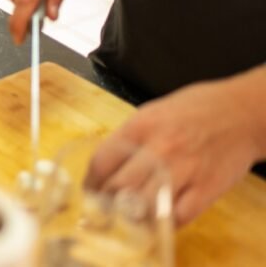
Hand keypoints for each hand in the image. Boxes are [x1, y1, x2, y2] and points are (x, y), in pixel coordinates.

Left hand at [87, 75, 265, 225]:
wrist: (242, 113)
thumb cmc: (195, 109)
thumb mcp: (152, 113)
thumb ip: (129, 138)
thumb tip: (107, 165)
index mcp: (140, 126)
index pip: (101, 161)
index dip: (91, 182)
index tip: (90, 192)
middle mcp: (159, 148)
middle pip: (119, 187)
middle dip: (106, 203)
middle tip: (104, 210)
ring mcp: (184, 170)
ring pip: (145, 205)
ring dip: (131, 217)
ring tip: (126, 219)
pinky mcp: (207, 189)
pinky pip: (178, 217)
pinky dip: (163, 223)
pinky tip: (157, 220)